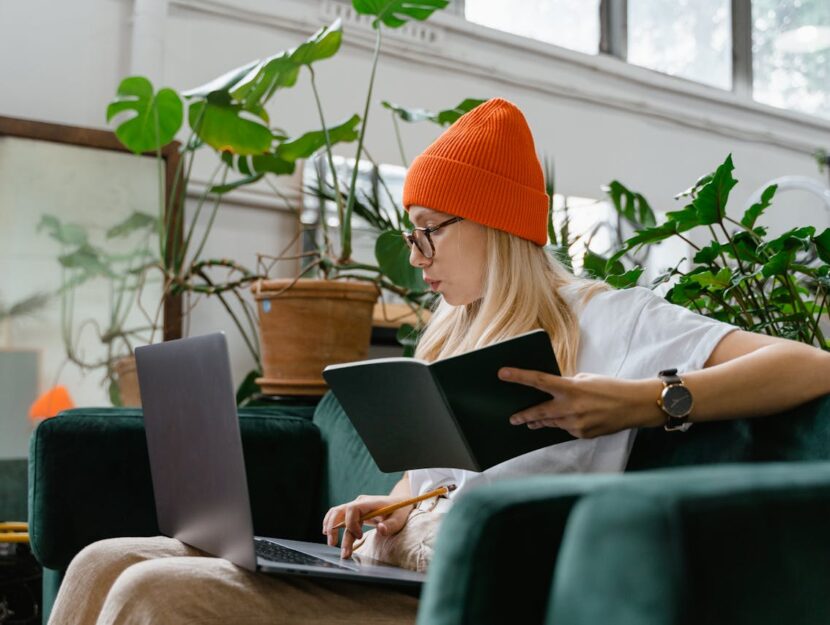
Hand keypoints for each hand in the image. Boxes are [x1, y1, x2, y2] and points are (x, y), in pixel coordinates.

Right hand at [322, 494, 414, 558]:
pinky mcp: (354, 512)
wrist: (399, 502)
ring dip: (331, 527)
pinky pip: (339, 515)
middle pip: (340, 511)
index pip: (352, 509)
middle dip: (333, 527)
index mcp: (370, 503)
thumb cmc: (400, 511)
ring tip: (331, 543)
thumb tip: (380, 529)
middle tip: (333, 544)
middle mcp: (360, 503)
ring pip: (337, 513)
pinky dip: (332, 523)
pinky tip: (329, 534)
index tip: (359, 536)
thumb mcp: (399, 519)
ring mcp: (356, 506)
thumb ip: (390, 525)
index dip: (351, 523)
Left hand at [498, 368, 664, 437]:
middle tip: (512, 418)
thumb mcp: (586, 380)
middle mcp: (571, 408)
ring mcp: (577, 424)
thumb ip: (567, 385)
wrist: (635, 405)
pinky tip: (567, 420)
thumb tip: (551, 392)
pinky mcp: (583, 434)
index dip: (519, 376)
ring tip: (529, 421)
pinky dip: (564, 424)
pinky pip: (566, 429)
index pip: (539, 381)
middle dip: (523, 415)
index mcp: (571, 388)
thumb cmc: (610, 388)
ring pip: (551, 423)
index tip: (502, 373)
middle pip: (539, 412)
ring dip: (540, 421)